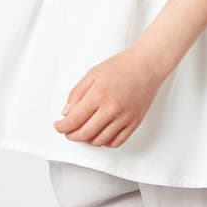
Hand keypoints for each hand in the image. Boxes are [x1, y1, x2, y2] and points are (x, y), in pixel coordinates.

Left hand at [53, 46, 167, 147]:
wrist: (147, 65)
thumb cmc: (121, 66)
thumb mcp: (93, 74)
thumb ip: (77, 94)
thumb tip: (67, 113)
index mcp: (99, 94)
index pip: (74, 120)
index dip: (62, 127)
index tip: (58, 126)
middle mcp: (112, 108)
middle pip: (85, 134)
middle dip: (72, 135)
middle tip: (68, 131)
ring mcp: (125, 117)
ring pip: (100, 141)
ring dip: (88, 139)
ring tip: (84, 131)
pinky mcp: (135, 122)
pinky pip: (117, 142)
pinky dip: (105, 142)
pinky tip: (100, 133)